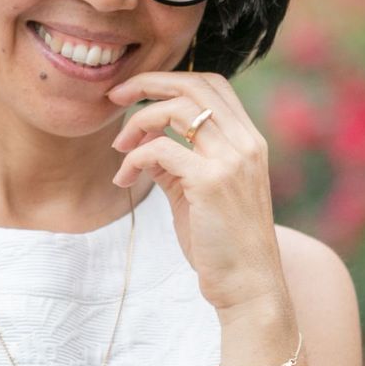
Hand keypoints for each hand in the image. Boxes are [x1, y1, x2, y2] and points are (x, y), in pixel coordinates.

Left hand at [106, 71, 286, 315]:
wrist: (249, 286)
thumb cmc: (222, 244)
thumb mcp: (200, 193)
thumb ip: (179, 164)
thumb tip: (145, 144)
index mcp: (248, 141)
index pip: (212, 85)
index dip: (171, 79)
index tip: (137, 91)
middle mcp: (246, 143)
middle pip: (194, 86)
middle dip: (148, 83)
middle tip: (115, 97)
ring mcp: (232, 160)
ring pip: (176, 110)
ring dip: (137, 122)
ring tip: (119, 147)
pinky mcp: (211, 182)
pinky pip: (160, 150)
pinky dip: (133, 159)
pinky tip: (124, 178)